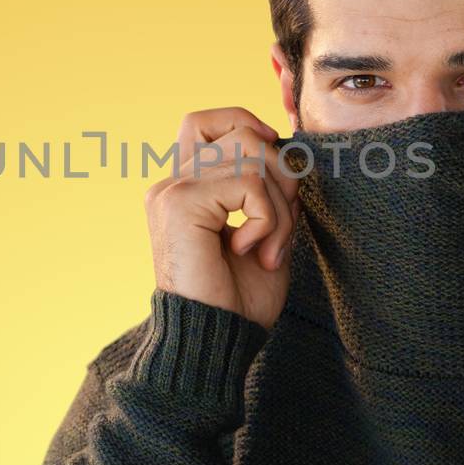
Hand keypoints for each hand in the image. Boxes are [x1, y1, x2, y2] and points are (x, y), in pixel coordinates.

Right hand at [144, 107, 299, 328]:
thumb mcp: (264, 233)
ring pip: (252, 154)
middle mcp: (172, 182)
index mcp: (184, 188)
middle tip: (279, 232)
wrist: (213, 343)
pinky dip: (267, 218)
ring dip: (278, 205)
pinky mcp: (180, 202)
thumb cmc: (237, 299)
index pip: (204, 121)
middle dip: (282, 178)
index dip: (244, 125)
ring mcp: (172, 189)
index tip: (270, 166)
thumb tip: (291, 152)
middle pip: (243, 133)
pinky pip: (248, 182)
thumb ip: (268, 191)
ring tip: (268, 248)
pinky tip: (251, 250)